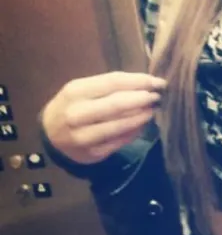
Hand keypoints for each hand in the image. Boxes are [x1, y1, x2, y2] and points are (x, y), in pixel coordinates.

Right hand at [41, 71, 166, 164]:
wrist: (50, 136)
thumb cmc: (73, 106)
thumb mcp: (83, 90)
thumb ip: (110, 86)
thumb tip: (147, 83)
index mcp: (75, 92)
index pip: (113, 82)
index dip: (140, 81)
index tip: (159, 82)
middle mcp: (76, 114)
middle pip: (117, 105)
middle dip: (143, 99)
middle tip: (158, 97)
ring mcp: (83, 136)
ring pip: (120, 125)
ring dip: (142, 116)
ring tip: (152, 110)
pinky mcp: (92, 153)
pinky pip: (120, 141)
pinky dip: (135, 131)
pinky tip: (142, 125)